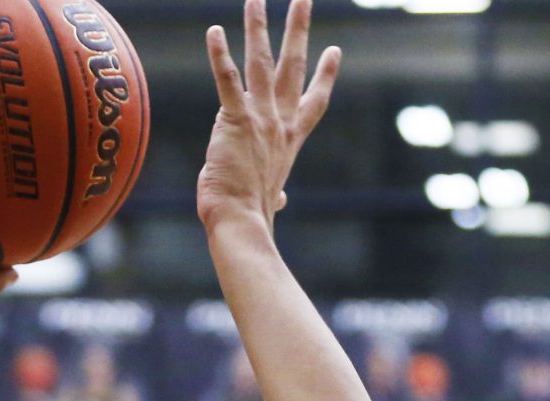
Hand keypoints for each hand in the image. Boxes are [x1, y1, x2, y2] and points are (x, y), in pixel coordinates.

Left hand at [199, 0, 340, 234]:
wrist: (242, 223)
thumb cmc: (250, 215)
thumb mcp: (268, 199)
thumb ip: (275, 192)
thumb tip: (280, 201)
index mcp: (289, 141)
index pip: (314, 102)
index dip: (325, 76)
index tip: (334, 50)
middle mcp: (279, 124)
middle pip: (294, 67)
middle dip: (299, 29)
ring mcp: (260, 120)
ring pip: (262, 63)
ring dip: (259, 27)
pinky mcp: (235, 121)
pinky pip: (228, 82)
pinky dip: (220, 56)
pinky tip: (215, 31)